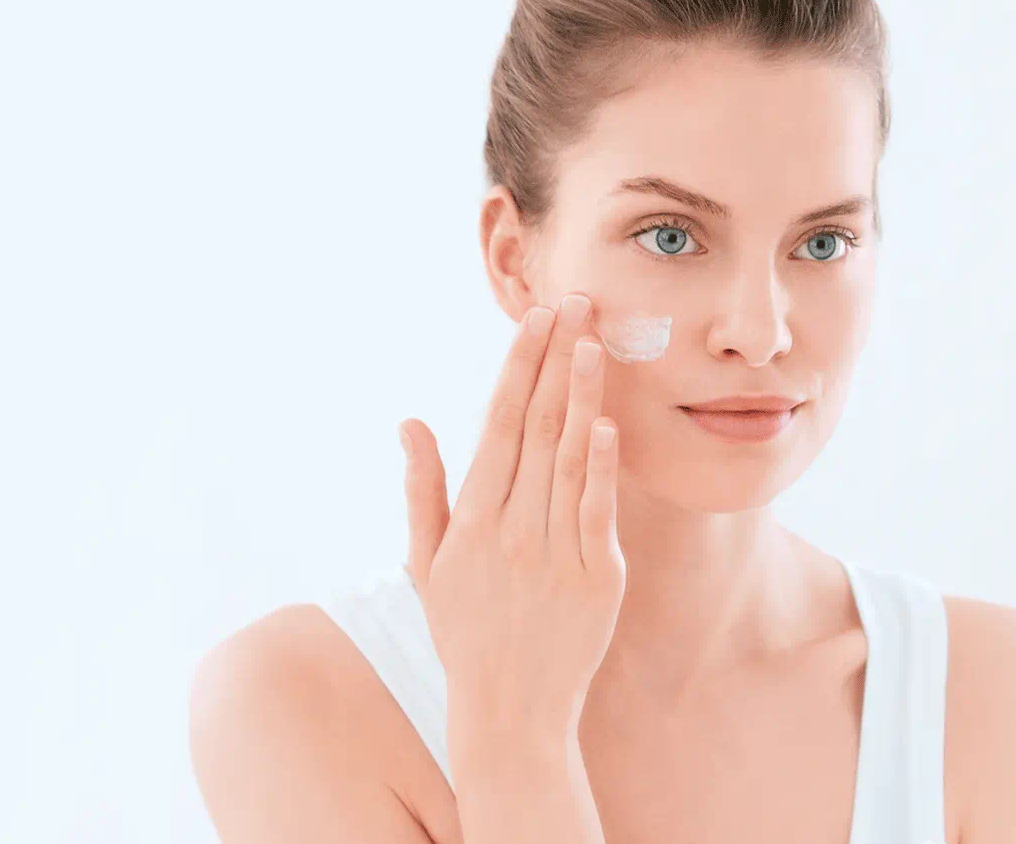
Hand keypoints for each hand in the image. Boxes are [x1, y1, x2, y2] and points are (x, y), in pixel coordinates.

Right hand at [396, 293, 623, 740]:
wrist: (509, 713)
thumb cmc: (466, 634)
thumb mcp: (428, 564)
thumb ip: (423, 490)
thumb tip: (409, 423)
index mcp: (471, 519)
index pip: (496, 424)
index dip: (517, 368)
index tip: (535, 319)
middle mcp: (509, 529)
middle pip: (534, 427)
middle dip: (554, 360)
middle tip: (575, 302)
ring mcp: (554, 553)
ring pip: (568, 459)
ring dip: (581, 396)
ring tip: (595, 341)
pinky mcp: (597, 580)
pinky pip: (597, 513)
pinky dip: (601, 468)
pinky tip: (605, 424)